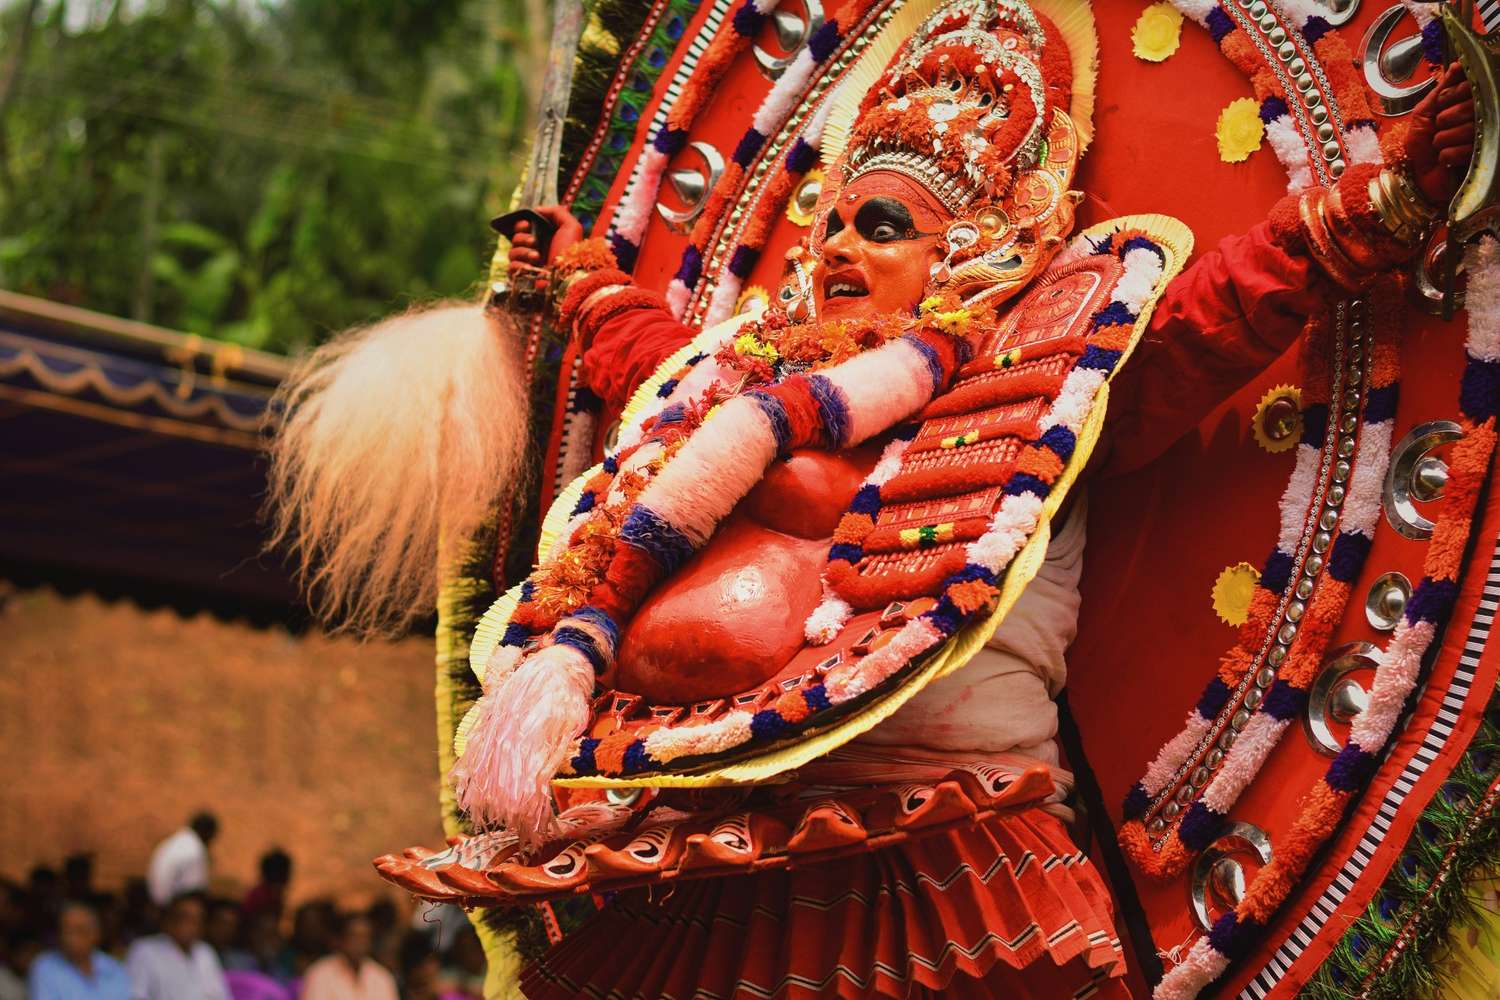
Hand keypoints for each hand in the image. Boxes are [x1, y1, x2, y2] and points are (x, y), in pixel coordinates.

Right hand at [507, 205, 583, 270]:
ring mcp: (528, 265)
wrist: (571, 277)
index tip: (527, 225)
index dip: (521, 224)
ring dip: (523, 252)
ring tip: (537, 257)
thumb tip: (537, 210)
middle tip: (534, 242)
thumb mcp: (571, 227)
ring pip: (512, 253)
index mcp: (542, 239)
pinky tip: (531, 268)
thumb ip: (556, 212)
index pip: (522, 228)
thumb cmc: (572, 253)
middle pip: (515, 239)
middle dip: (522, 238)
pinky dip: (519, 266)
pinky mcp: (523, 278)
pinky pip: (510, 269)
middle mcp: (534, 250)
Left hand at [1405, 63, 1475, 206]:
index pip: (1469, 87)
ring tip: (1439, 146)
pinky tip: (1445, 160)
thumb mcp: (1424, 113)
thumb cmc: (1420, 145)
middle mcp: (1482, 117)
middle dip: (1444, 121)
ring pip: (1466, 130)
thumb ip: (1441, 89)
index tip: (1440, 107)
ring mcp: (1484, 137)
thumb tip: (1458, 64)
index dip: (1449, 97)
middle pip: (1469, 108)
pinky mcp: (1481, 156)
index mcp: (1469, 103)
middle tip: (1438, 129)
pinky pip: (1462, 150)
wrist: (1416, 176)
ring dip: (1443, 140)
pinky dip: (1447, 156)